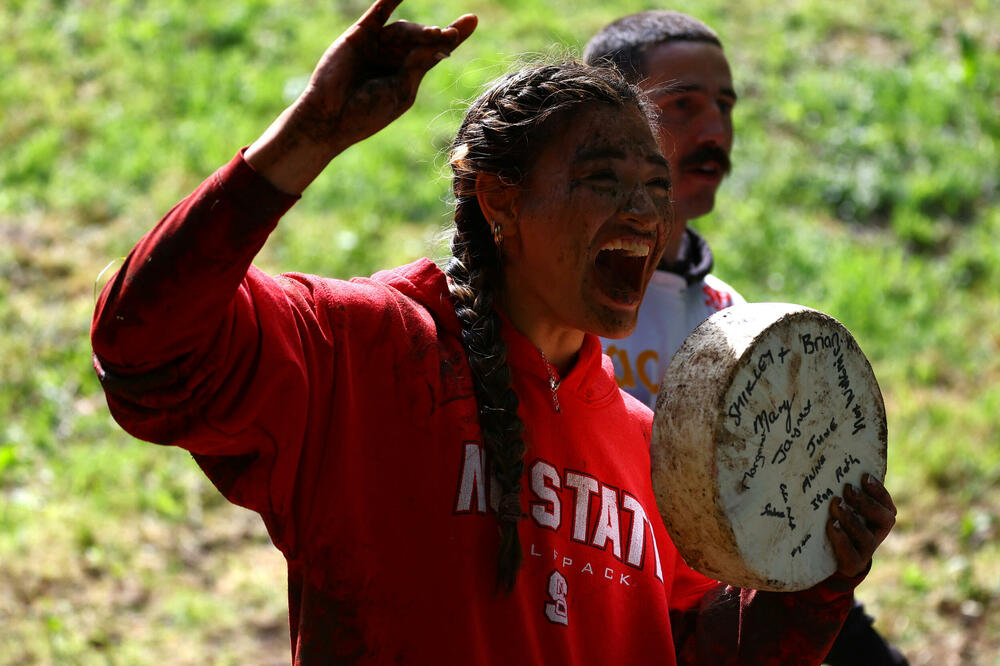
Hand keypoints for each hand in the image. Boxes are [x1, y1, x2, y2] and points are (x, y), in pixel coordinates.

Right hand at [293, 0, 476, 148]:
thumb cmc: (367, 114)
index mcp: (408, 75)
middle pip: (422, 38)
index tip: (473, 19)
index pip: (435, 51)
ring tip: (430, 35)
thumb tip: (437, 40)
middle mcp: (394, 58)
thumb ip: (418, 65)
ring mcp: (377, 45)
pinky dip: (389, 0)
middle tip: (444, 36)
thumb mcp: (401, 92)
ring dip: (418, 31)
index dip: (454, 36)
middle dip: (434, 36)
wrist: (331, 118)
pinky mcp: (359, 35)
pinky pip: (377, 13)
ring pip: (404, 29)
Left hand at [826, 473, 896, 576]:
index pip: (887, 504)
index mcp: (881, 518)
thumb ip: (850, 490)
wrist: (834, 556)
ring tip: (836, 504)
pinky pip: (850, 553)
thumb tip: (836, 459)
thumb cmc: (840, 521)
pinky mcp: (853, 563)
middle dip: (865, 503)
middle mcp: (878, 534)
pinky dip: (841, 538)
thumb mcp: (847, 505)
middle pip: (883, 519)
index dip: (878, 491)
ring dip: (851, 519)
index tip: (864, 477)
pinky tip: (830, 525)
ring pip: (865, 536)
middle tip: (847, 489)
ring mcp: (867, 550)